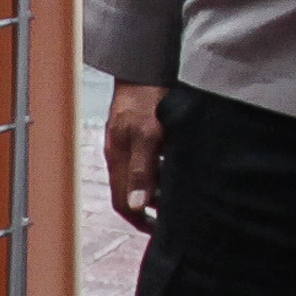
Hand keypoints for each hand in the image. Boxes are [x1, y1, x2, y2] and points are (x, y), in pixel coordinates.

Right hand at [103, 80, 165, 231]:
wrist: (144, 65)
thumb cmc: (146, 96)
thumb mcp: (148, 135)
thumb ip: (142, 171)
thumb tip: (136, 205)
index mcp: (118, 159)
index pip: (122, 203)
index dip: (139, 221)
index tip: (158, 231)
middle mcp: (119, 155)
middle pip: (128, 193)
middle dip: (147, 210)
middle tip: (171, 218)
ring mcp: (125, 143)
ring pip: (137, 178)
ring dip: (154, 191)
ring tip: (177, 194)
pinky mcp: (135, 133)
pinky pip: (143, 162)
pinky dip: (158, 172)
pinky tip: (174, 168)